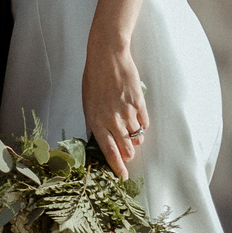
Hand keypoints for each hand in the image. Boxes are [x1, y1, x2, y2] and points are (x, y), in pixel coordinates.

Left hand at [82, 38, 148, 177]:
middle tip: (128, 154)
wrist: (108, 56)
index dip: (117, 167)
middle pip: (126, 149)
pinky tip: (137, 119)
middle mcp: (113, 120)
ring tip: (130, 132)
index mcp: (97, 121)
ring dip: (134, 139)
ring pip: (136, 137)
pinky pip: (144, 123)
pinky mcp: (139, 103)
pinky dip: (142, 125)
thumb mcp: (87, 102)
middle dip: (128, 156)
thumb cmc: (94, 77)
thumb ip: (93, 122)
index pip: (109, 152)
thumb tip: (95, 138)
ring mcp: (127, 112)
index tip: (122, 176)